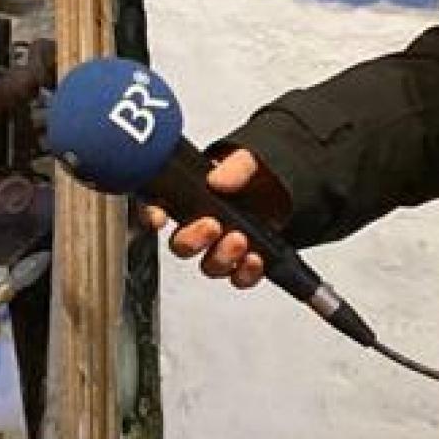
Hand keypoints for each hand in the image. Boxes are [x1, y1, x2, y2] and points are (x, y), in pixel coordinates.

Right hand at [144, 148, 268, 288]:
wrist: (287, 192)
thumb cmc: (260, 175)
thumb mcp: (250, 160)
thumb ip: (235, 166)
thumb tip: (217, 180)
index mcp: (193, 197)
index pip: (159, 207)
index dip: (151, 215)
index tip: (159, 218)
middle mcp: (202, 226)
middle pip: (181, 245)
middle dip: (193, 240)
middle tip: (212, 225)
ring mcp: (222, 247)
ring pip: (208, 266)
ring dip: (221, 257)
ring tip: (240, 240)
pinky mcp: (244, 263)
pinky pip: (238, 278)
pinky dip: (246, 273)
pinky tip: (255, 259)